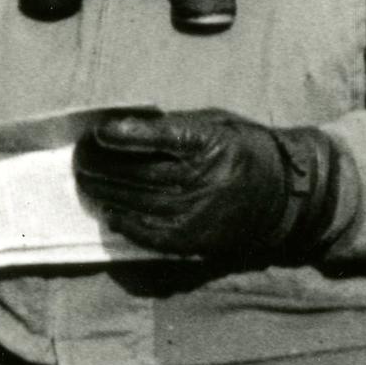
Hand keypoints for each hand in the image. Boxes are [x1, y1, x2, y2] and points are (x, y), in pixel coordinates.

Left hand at [72, 108, 348, 266]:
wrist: (285, 198)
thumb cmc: (243, 151)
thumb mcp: (216, 124)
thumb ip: (173, 126)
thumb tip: (121, 128)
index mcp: (213, 144)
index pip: (160, 138)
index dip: (123, 135)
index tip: (98, 133)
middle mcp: (206, 180)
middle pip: (139, 173)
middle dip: (101, 164)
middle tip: (79, 157)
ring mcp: (199, 213)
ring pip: (138, 202)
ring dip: (104, 191)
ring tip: (85, 180)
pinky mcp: (195, 240)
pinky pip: (149, 232)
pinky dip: (124, 221)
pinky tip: (109, 210)